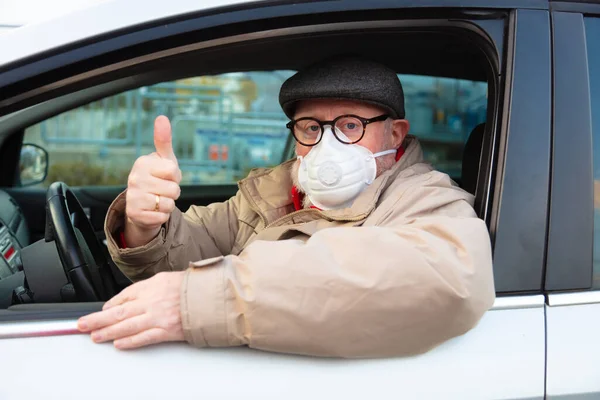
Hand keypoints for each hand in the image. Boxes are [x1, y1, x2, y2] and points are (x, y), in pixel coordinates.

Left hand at [77, 271, 185, 349]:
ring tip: (95, 336)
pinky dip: (130, 342)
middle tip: (82, 325)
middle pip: (118, 312)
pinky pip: (144, 338)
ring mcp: (158, 317)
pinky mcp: (167, 330)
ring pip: (127, 326)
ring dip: (108, 332)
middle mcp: (151, 301)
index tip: (100, 311)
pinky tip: (118, 344)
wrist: (212, 297)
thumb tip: (126, 299)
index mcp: (151, 286)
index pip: (124, 296)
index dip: (109, 305)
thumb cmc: (192, 287)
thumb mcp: (166, 278)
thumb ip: (146, 288)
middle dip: (97, 319)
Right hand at [125, 115, 181, 246]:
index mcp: (142, 163)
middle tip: (162, 190)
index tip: (166, 175)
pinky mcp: (135, 214)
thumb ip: (164, 140)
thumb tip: (161, 117)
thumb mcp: (164, 160)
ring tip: (158, 200)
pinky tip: (153, 211)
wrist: (144, 206)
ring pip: (169, 204)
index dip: (175, 176)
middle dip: (173, 192)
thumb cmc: (158, 178)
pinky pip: (162, 217)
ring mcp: (133, 197)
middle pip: (174, 189)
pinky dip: (162, 216)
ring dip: (168, 205)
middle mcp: (134, 178)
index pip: (174, 170)